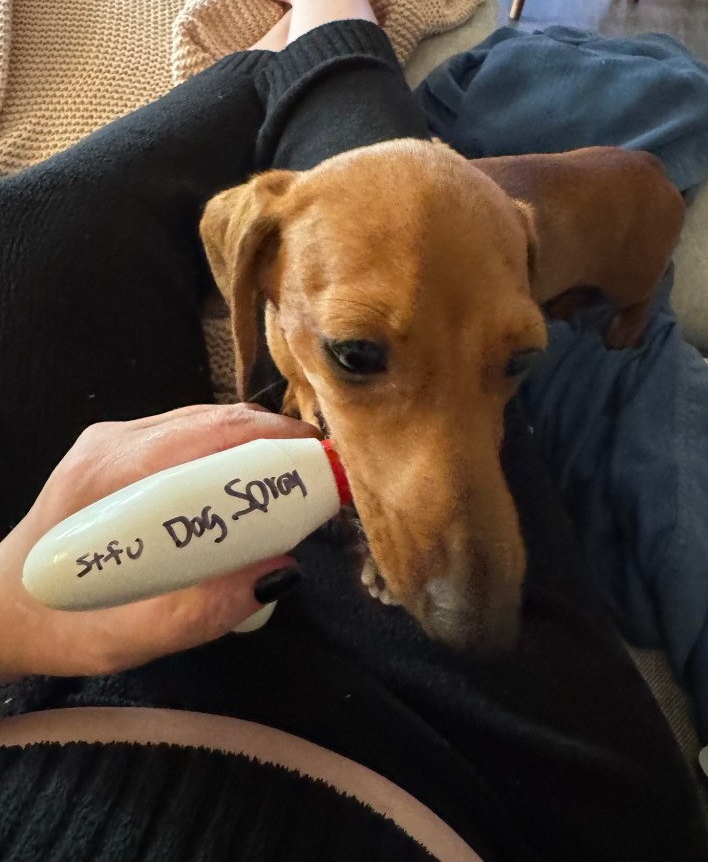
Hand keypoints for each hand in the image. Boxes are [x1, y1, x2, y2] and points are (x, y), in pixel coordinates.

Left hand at [0, 403, 318, 679]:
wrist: (1, 607)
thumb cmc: (60, 625)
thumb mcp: (125, 639)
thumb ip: (198, 614)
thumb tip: (278, 571)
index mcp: (108, 476)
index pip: (205, 435)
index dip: (271, 440)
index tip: (322, 466)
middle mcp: (112, 442)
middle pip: (212, 420)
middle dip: (276, 439)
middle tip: (323, 476)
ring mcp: (113, 439)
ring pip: (204, 421)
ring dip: (257, 442)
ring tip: (299, 477)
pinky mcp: (118, 448)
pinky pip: (189, 435)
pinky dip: (230, 451)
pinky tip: (252, 482)